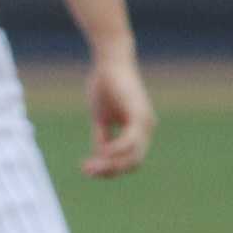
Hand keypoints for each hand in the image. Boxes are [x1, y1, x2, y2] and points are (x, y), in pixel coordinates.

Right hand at [82, 47, 154, 178]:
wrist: (110, 62)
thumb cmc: (105, 85)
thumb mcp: (101, 117)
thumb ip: (103, 137)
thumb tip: (100, 156)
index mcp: (139, 129)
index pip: (129, 160)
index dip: (109, 169)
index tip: (86, 169)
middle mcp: (146, 128)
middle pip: (132, 163)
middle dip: (109, 171)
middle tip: (86, 171)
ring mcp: (144, 122)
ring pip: (133, 157)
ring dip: (110, 165)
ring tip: (89, 166)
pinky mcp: (138, 114)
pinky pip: (129, 141)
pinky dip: (115, 150)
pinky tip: (100, 153)